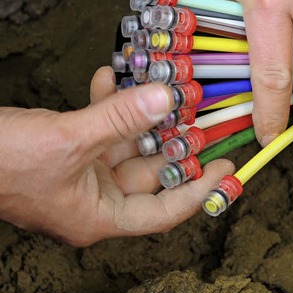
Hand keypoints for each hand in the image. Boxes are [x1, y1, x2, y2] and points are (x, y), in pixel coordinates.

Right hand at [0, 67, 233, 246]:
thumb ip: (121, 119)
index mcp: (98, 216)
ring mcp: (79, 173)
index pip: (164, 212)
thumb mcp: (68, 139)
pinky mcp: (65, 149)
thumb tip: (168, 98)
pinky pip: (98, 127)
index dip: (200, 189)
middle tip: (200, 113)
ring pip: (126, 144)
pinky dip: (107, 103)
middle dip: (174, 140)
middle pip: (150, 172)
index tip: (227, 165)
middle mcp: (93, 198)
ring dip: (141, 114)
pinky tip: (111, 76)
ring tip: (162, 86)